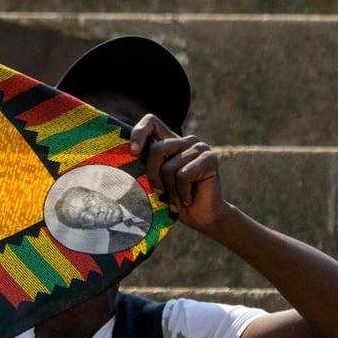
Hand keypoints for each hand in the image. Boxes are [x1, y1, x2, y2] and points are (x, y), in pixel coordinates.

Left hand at [128, 114, 225, 229]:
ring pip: (169, 167)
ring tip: (176, 201)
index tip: (133, 152)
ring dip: (170, 191)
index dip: (140, 132)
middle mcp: (186, 140)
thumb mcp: (156, 180)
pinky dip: (181, 193)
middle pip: (157, 149)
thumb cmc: (174, 199)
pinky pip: (183, 176)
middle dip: (153, 176)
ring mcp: (200, 147)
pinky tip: (188, 200)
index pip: (151, 122)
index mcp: (171, 142)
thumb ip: (146, 166)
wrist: (201, 216)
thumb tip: (126, 157)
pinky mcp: (210, 159)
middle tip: (160, 193)